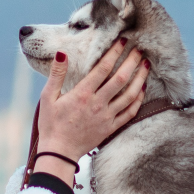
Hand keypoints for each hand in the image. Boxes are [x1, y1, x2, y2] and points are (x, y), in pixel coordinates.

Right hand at [32, 40, 150, 184]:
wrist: (59, 152)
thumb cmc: (51, 124)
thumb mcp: (47, 97)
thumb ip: (56, 74)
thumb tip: (62, 53)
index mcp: (82, 94)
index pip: (103, 68)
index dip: (115, 52)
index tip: (123, 41)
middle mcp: (98, 104)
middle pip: (120, 79)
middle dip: (132, 61)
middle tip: (139, 49)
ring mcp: (106, 117)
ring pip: (129, 95)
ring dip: (139, 78)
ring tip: (146, 65)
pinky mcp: (111, 128)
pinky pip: (129, 113)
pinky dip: (138, 100)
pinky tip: (142, 90)